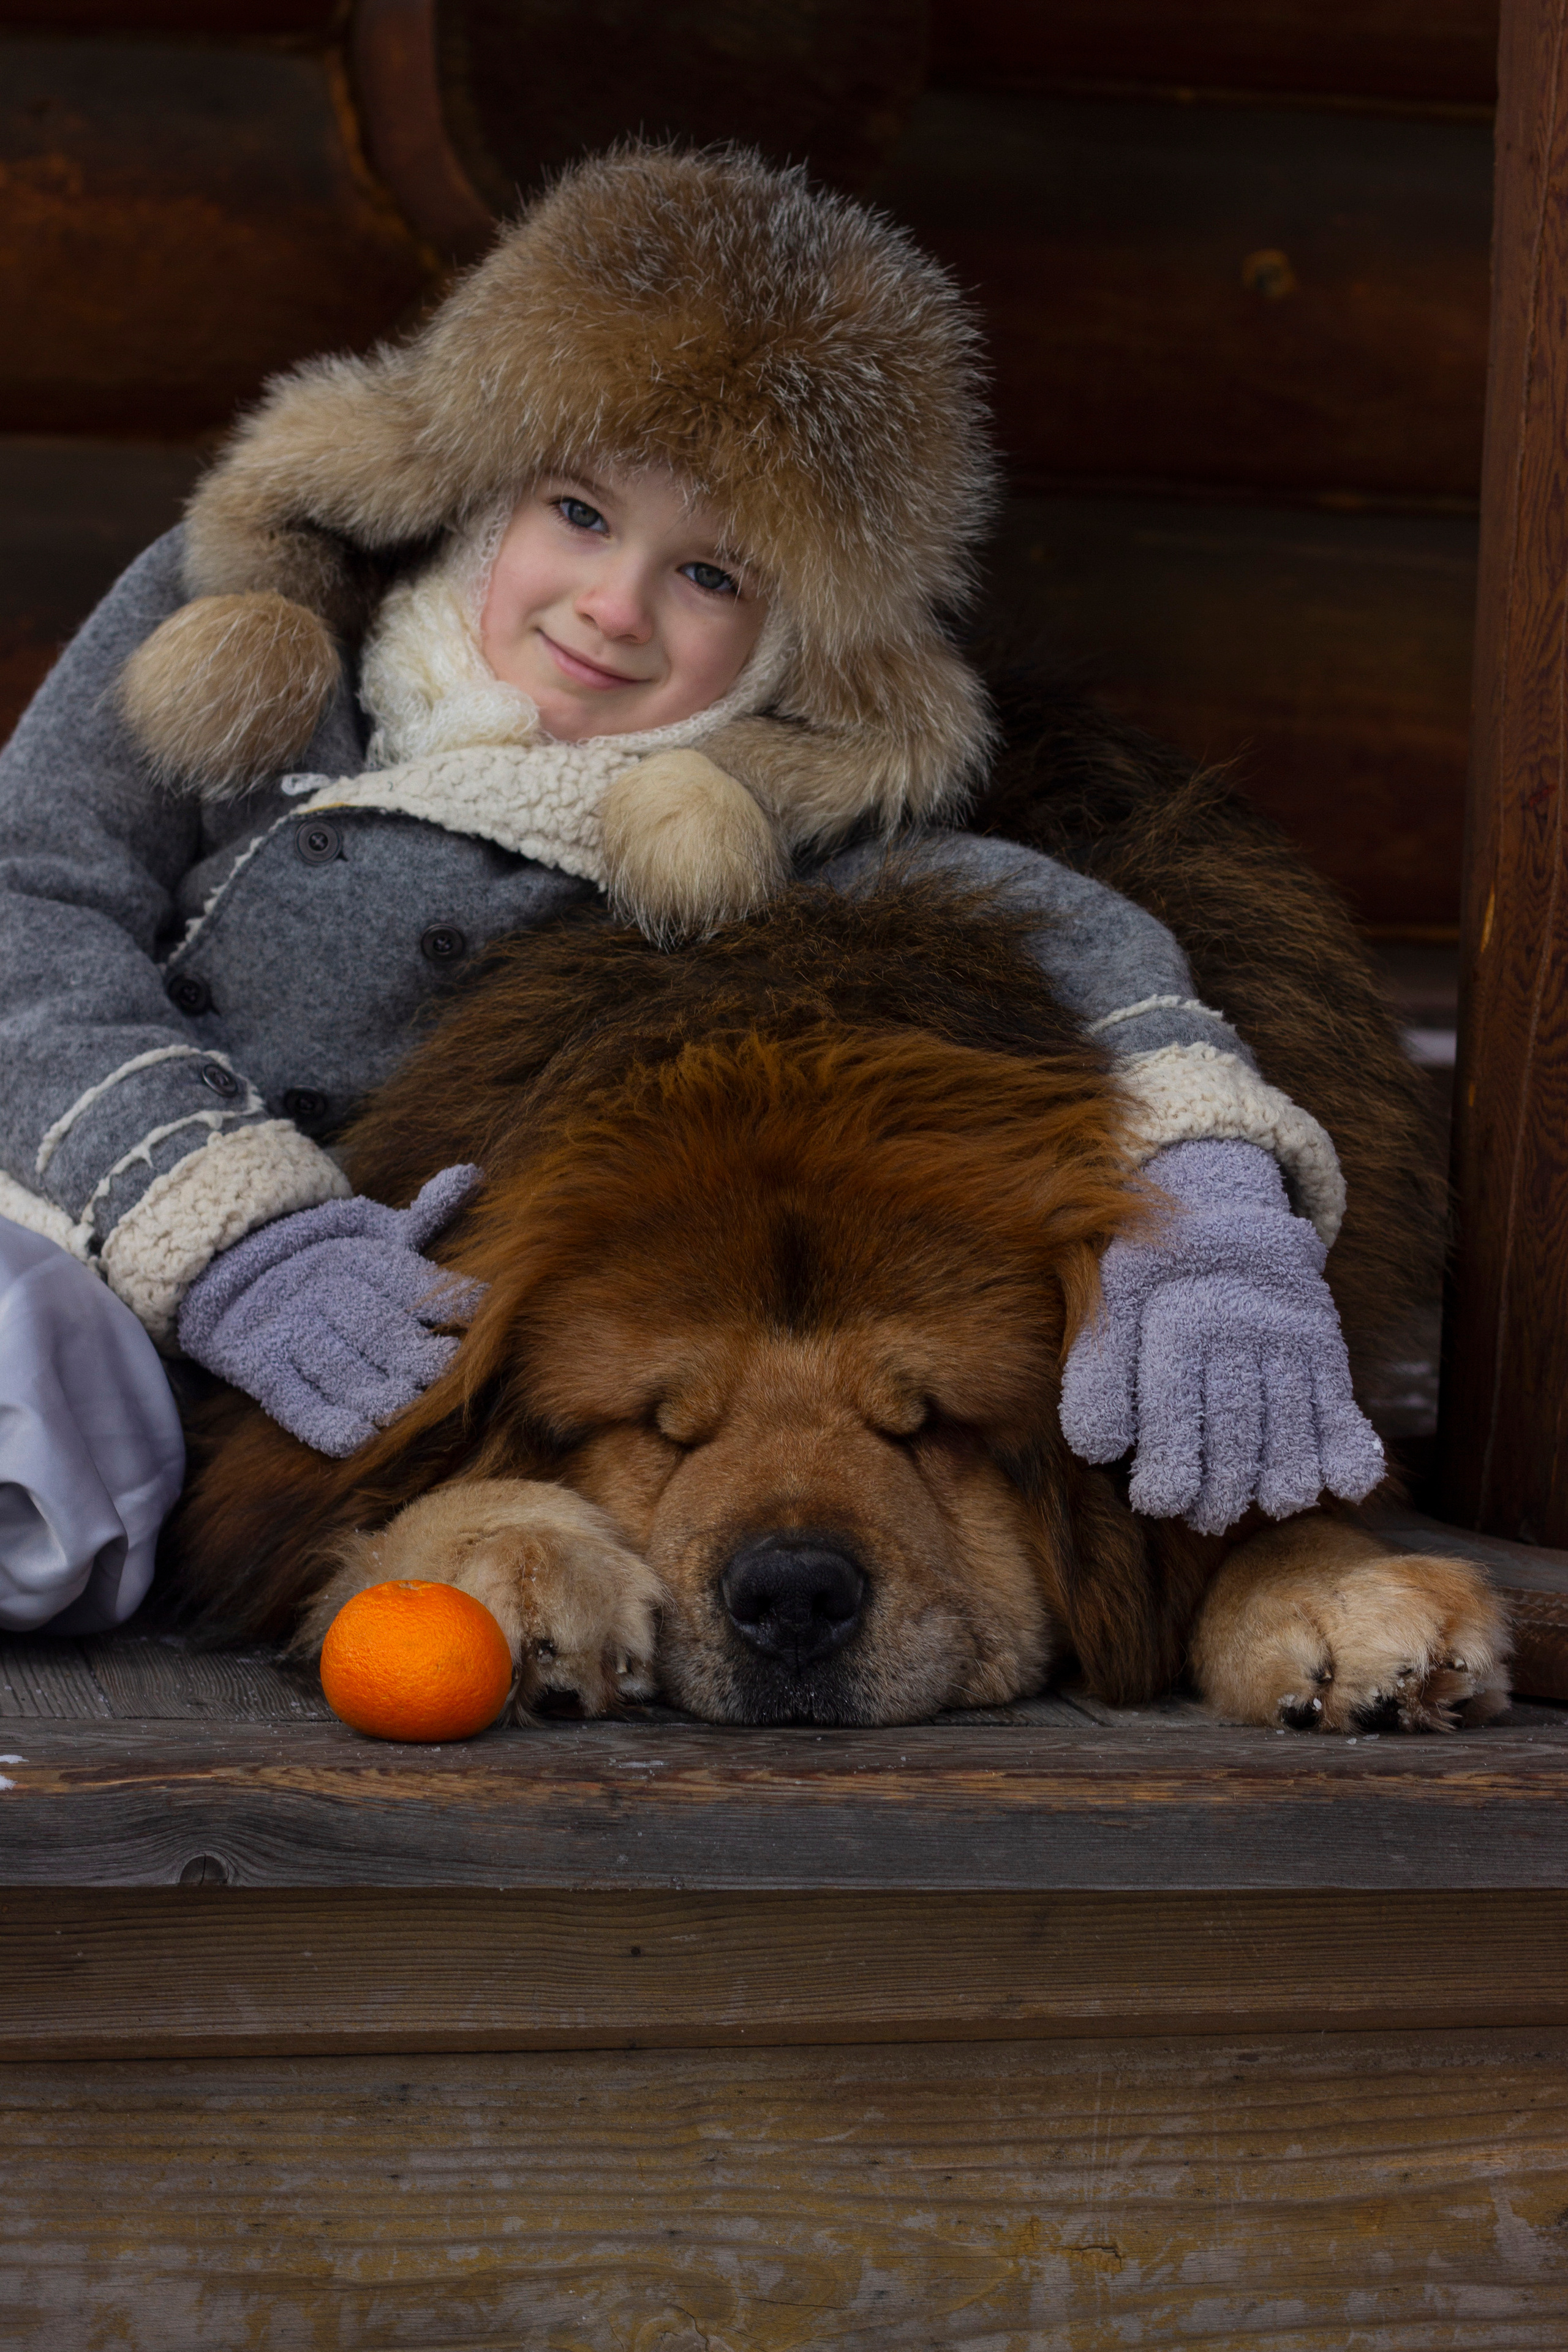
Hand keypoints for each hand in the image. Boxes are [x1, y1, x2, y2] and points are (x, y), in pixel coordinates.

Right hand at [177, 1165, 485, 1457]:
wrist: (224, 1261)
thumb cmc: (324, 1256)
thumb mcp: (371, 1231)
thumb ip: (423, 1215)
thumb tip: (472, 1174)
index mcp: (361, 1258)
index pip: (413, 1280)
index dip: (449, 1299)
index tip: (482, 1314)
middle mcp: (325, 1291)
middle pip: (377, 1327)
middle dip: (414, 1350)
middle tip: (448, 1367)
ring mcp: (290, 1330)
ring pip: (339, 1367)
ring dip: (375, 1390)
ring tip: (408, 1407)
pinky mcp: (256, 1365)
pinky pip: (292, 1400)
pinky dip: (323, 1422)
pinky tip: (357, 1438)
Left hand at [1059, 1140, 1383, 1534]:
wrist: (1225, 1209)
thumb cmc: (1156, 1272)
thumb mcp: (1110, 1301)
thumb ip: (1099, 1371)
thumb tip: (1097, 1450)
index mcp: (1182, 1317)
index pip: (1178, 1412)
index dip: (1169, 1469)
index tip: (1158, 1502)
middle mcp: (1242, 1327)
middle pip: (1236, 1430)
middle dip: (1221, 1488)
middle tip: (1207, 1517)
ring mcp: (1291, 1336)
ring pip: (1292, 1426)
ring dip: (1283, 1480)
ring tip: (1268, 1505)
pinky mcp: (1324, 1344)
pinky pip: (1341, 1402)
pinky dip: (1347, 1448)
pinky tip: (1344, 1485)